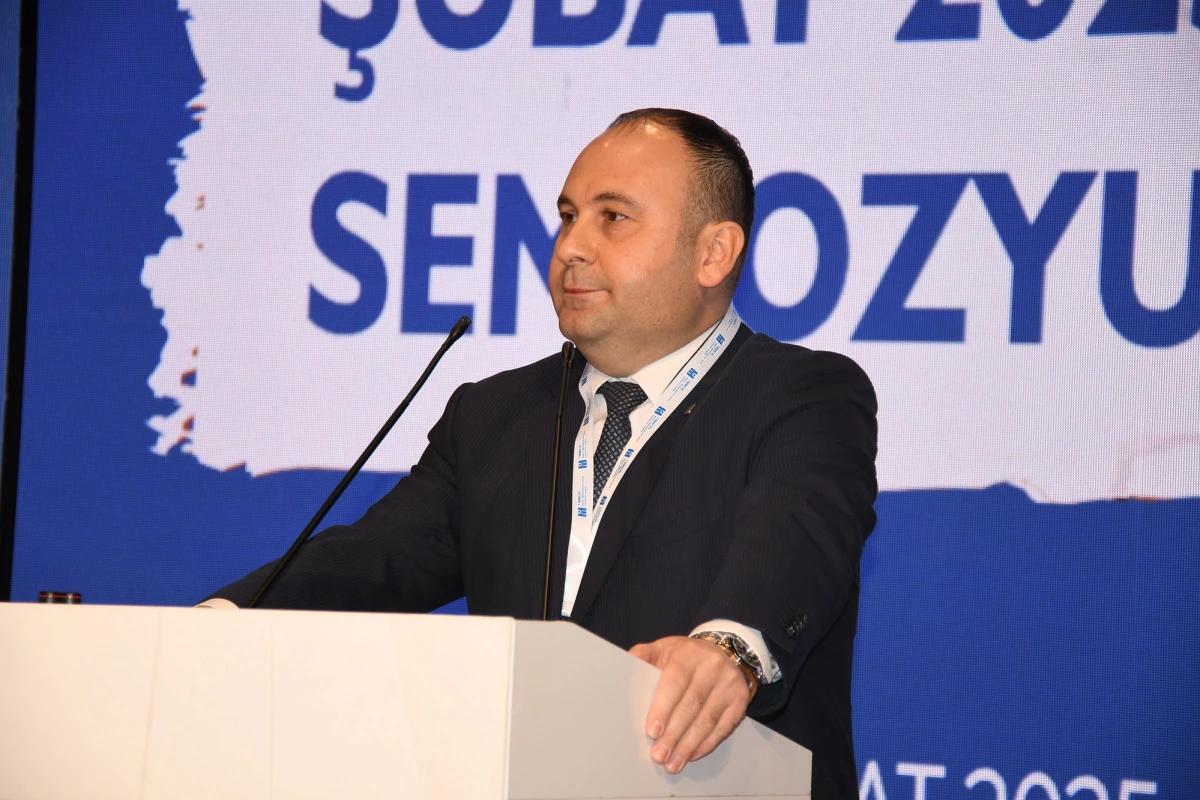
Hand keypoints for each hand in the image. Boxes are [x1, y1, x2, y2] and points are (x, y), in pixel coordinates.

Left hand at [629, 635, 751, 773]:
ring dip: (688, 745)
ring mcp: (729, 684)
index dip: (663, 708)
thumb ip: (645, 656)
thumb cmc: (686, 656)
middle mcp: (712, 667)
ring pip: (707, 720)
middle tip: (659, 756)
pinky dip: (707, 744)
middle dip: (673, 734)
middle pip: (691, 705)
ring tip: (673, 763)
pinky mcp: (740, 701)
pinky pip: (723, 727)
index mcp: (689, 653)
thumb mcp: (665, 648)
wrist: (724, 652)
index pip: (675, 682)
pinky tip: (692, 755)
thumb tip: (624, 664)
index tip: (652, 732)